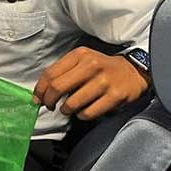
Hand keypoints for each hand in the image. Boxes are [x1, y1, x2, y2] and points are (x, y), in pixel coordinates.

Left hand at [32, 47, 148, 119]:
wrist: (133, 70)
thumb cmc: (101, 68)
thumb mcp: (82, 61)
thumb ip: (63, 72)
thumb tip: (41, 92)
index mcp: (80, 55)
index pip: (50, 74)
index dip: (40, 90)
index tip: (37, 99)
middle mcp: (91, 66)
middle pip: (57, 88)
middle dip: (48, 101)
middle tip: (49, 106)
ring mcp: (104, 81)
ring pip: (72, 103)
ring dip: (66, 110)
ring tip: (68, 108)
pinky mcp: (115, 96)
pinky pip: (88, 113)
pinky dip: (82, 115)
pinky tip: (84, 111)